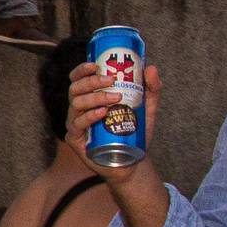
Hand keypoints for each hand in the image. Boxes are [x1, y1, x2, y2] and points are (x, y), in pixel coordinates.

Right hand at [65, 59, 160, 179]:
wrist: (132, 162)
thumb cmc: (134, 133)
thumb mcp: (146, 109)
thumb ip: (150, 90)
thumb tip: (151, 68)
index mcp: (89, 98)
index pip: (78, 80)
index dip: (82, 70)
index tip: (96, 64)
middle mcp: (78, 110)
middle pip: (75, 89)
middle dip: (91, 82)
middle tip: (111, 81)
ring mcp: (75, 125)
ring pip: (76, 105)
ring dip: (95, 97)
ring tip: (115, 97)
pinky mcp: (76, 140)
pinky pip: (77, 124)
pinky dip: (89, 116)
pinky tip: (102, 113)